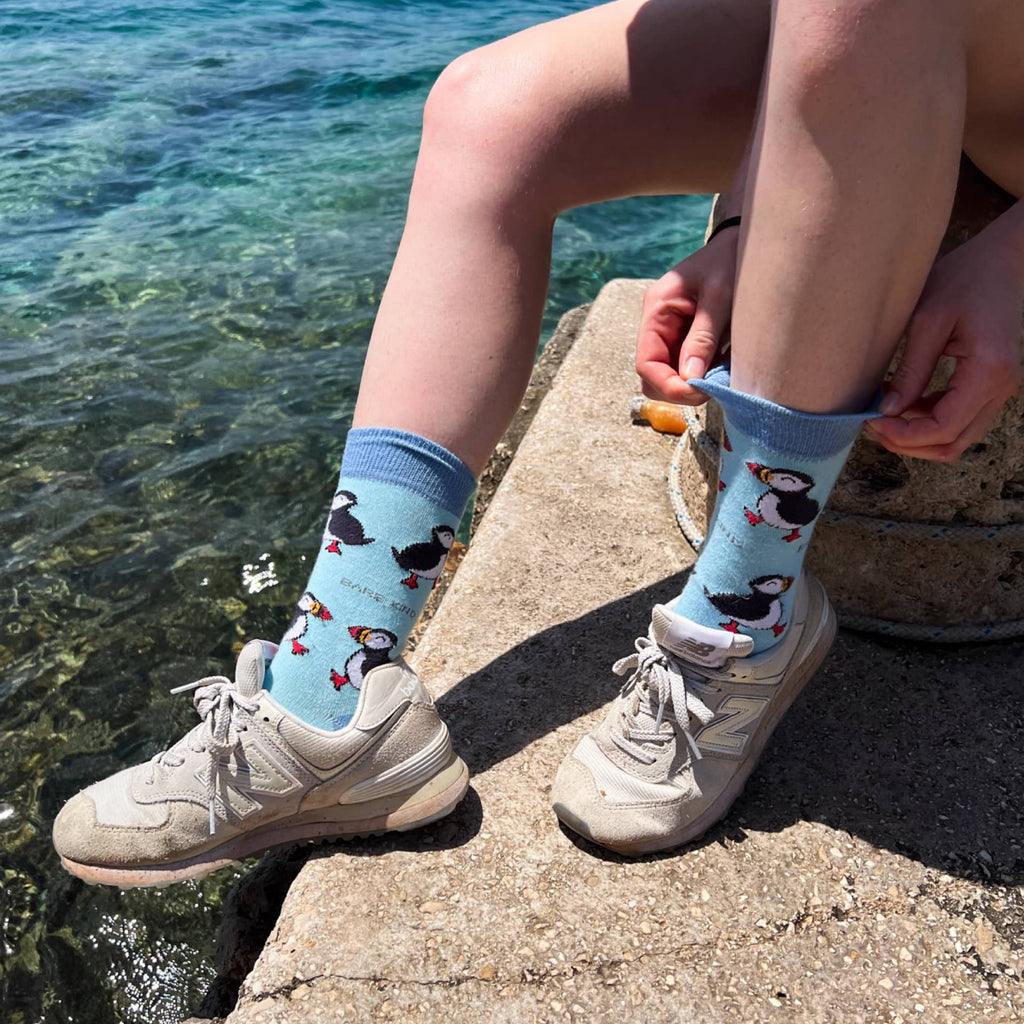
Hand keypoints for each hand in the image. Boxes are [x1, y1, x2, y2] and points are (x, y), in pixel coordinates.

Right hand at [635, 226, 738, 403]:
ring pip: (670, 375)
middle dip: (679, 389)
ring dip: (693, 383)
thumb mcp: (720, 297)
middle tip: (713, 388)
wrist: (743, 241)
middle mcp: (658, 324)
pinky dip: (703, 374)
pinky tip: (723, 365)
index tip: (698, 393)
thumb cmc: (730, 260)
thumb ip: (703, 338)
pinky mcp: (686, 337)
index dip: (668, 386)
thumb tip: (690, 380)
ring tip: (722, 374)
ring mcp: (670, 332)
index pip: (647, 363)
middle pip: (653, 375)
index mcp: (657, 310)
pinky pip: (687, 366)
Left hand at [866, 226, 1022, 461]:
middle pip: (951, 444)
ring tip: (883, 417)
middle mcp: (1001, 387)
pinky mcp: (991, 385)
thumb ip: (910, 370)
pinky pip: (960, 420)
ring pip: (956, 439)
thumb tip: (887, 411)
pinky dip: (929, 422)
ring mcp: (999, 389)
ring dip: (918, 437)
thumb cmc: (965, 278)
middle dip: (907, 443)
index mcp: (988, 370)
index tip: (871, 422)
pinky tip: (903, 403)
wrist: (1002, 260)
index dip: (903, 435)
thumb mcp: (927, 320)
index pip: (943, 428)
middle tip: (872, 425)